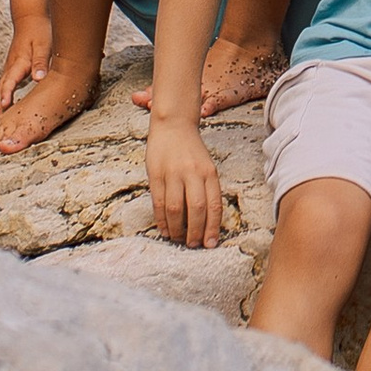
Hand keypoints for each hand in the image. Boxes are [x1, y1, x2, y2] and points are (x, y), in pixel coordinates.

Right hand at [0, 13, 51, 112]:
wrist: (30, 19)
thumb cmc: (38, 32)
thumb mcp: (43, 45)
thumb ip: (41, 62)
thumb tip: (39, 78)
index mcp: (17, 64)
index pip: (9, 83)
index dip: (6, 96)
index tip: (4, 108)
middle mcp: (10, 68)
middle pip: (0, 92)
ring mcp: (9, 69)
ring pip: (1, 91)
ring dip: (0, 106)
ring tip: (0, 125)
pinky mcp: (12, 70)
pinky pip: (5, 88)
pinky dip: (4, 99)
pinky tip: (8, 109)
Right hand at [147, 116, 225, 249]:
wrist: (173, 124)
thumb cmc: (191, 150)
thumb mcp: (206, 166)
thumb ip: (206, 189)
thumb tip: (207, 221)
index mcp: (209, 172)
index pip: (214, 204)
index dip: (213, 227)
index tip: (211, 243)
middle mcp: (193, 173)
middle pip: (196, 208)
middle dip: (195, 232)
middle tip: (194, 245)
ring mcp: (173, 174)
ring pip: (175, 208)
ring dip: (177, 229)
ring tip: (178, 240)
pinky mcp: (156, 174)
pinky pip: (158, 202)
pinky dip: (161, 220)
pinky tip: (164, 230)